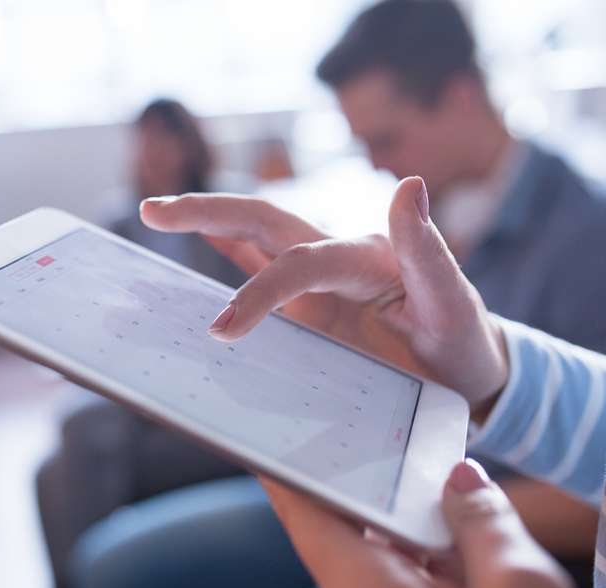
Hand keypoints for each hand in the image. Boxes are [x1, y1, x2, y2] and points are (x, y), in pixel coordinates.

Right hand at [140, 177, 508, 418]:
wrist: (467, 374)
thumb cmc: (463, 346)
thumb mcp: (456, 306)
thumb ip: (429, 251)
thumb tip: (409, 182)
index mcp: (366, 256)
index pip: (300, 262)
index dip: (260, 291)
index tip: (222, 331)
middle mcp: (335, 257)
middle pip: (263, 221)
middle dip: (207, 212)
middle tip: (153, 211)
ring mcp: (318, 280)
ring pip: (253, 239)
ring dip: (206, 223)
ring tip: (156, 215)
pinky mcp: (309, 302)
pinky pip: (260, 269)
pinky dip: (227, 253)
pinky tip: (199, 244)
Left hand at [260, 464, 605, 587]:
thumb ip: (483, 525)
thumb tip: (459, 483)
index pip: (308, 522)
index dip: (286, 477)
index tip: (264, 442)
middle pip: (357, 544)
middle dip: (385, 501)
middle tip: (405, 454)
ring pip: (398, 577)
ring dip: (428, 544)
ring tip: (464, 508)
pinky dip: (446, 580)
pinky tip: (482, 566)